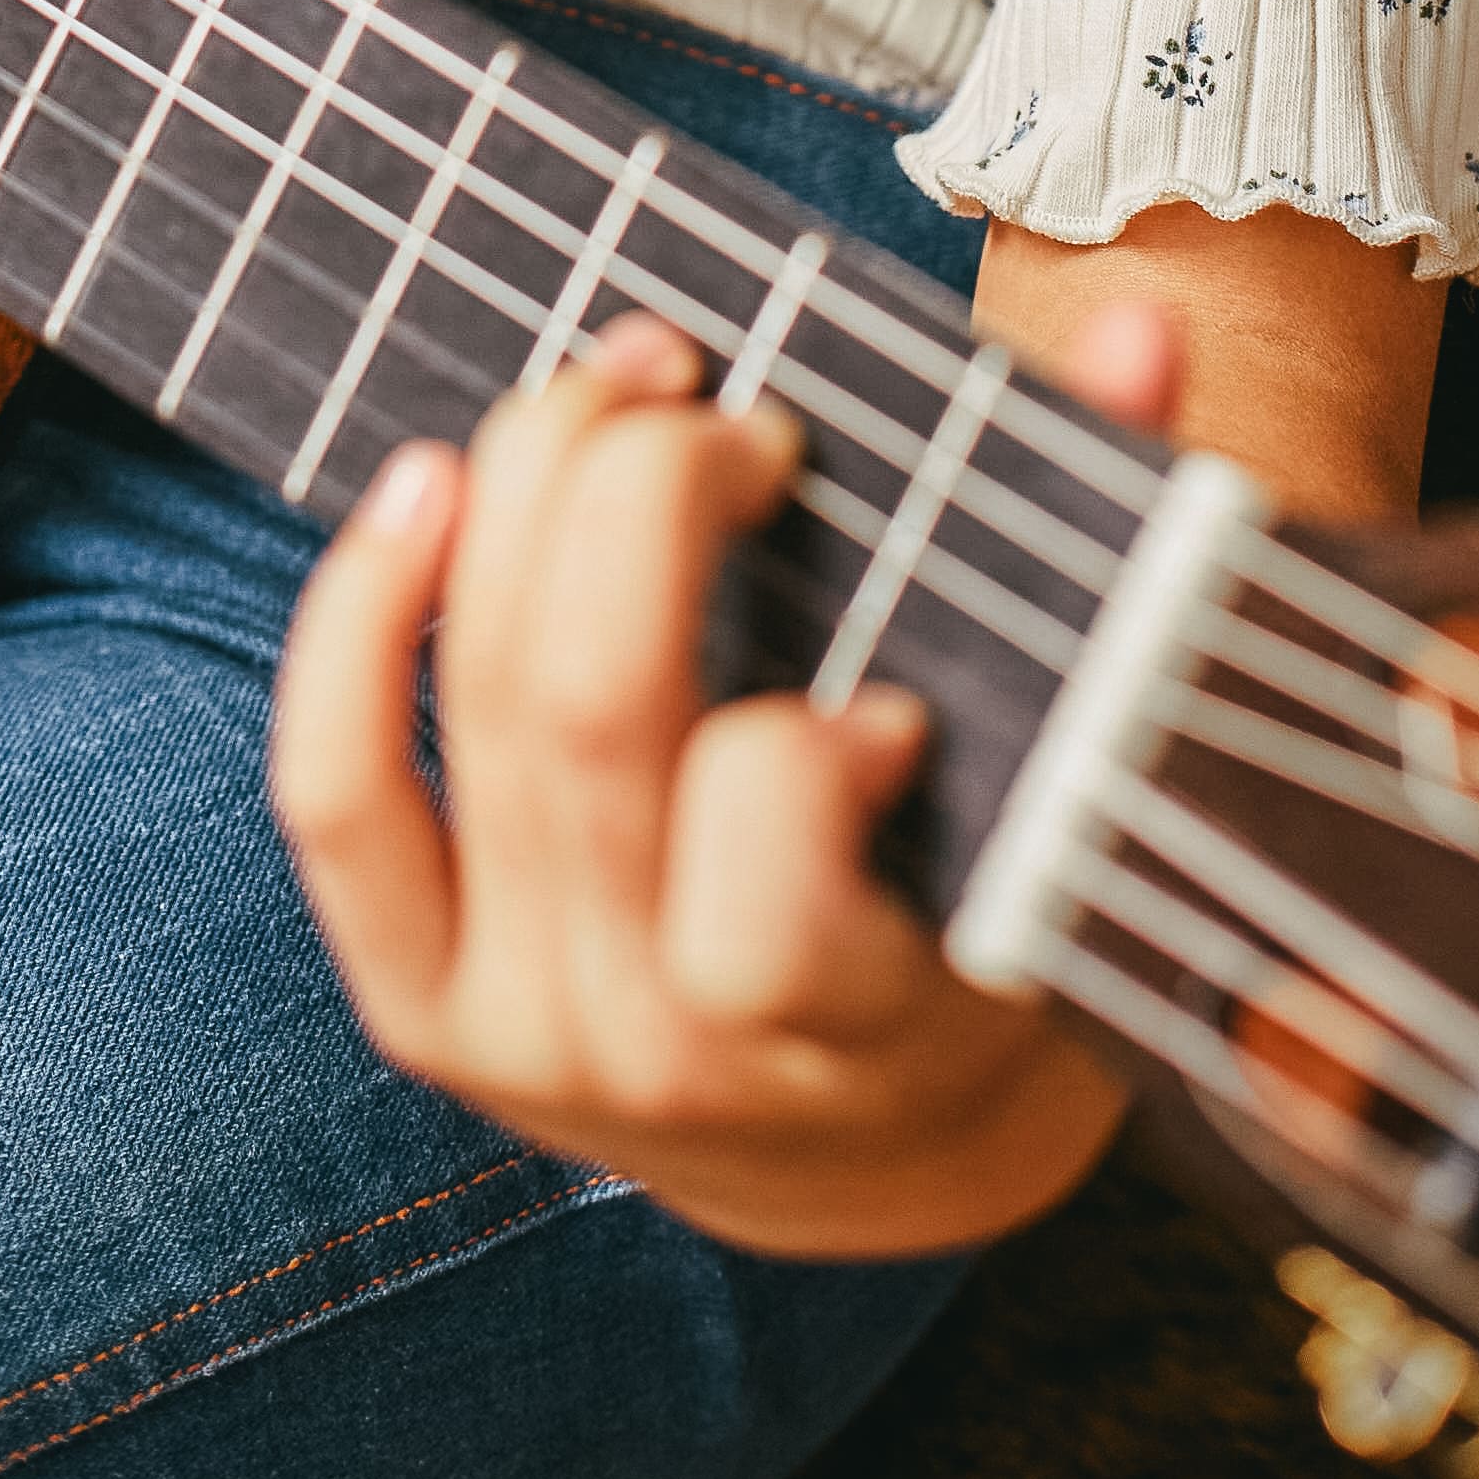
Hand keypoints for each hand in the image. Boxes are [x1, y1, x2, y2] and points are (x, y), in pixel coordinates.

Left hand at [270, 287, 1184, 1258]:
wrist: (865, 1144)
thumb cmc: (986, 912)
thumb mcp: (1076, 796)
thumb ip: (1123, 561)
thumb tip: (1141, 334)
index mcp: (863, 1035)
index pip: (764, 909)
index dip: (799, 764)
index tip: (886, 700)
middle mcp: (673, 1059)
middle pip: (587, 723)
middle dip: (650, 492)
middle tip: (739, 414)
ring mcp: (530, 1034)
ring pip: (477, 709)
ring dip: (532, 488)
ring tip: (624, 379)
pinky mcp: (422, 1006)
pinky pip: (337, 792)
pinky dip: (359, 618)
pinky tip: (428, 482)